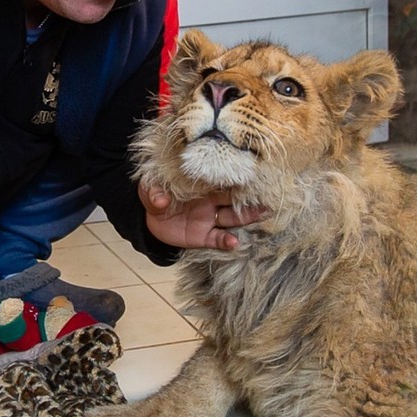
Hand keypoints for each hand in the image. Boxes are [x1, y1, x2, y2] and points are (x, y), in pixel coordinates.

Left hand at [139, 181, 266, 250]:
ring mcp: (209, 219)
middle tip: (267, 194)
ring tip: (262, 214)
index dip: (235, 177)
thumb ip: (154, 192)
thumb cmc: (155, 194)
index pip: (222, 181)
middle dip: (250, 197)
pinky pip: (218, 239)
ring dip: (247, 217)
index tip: (251, 173)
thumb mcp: (149, 188)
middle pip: (234, 199)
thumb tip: (161, 200)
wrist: (149, 217)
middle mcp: (211, 202)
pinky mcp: (203, 236)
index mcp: (201, 187)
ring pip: (232, 218)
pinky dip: (227, 242)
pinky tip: (234, 243)